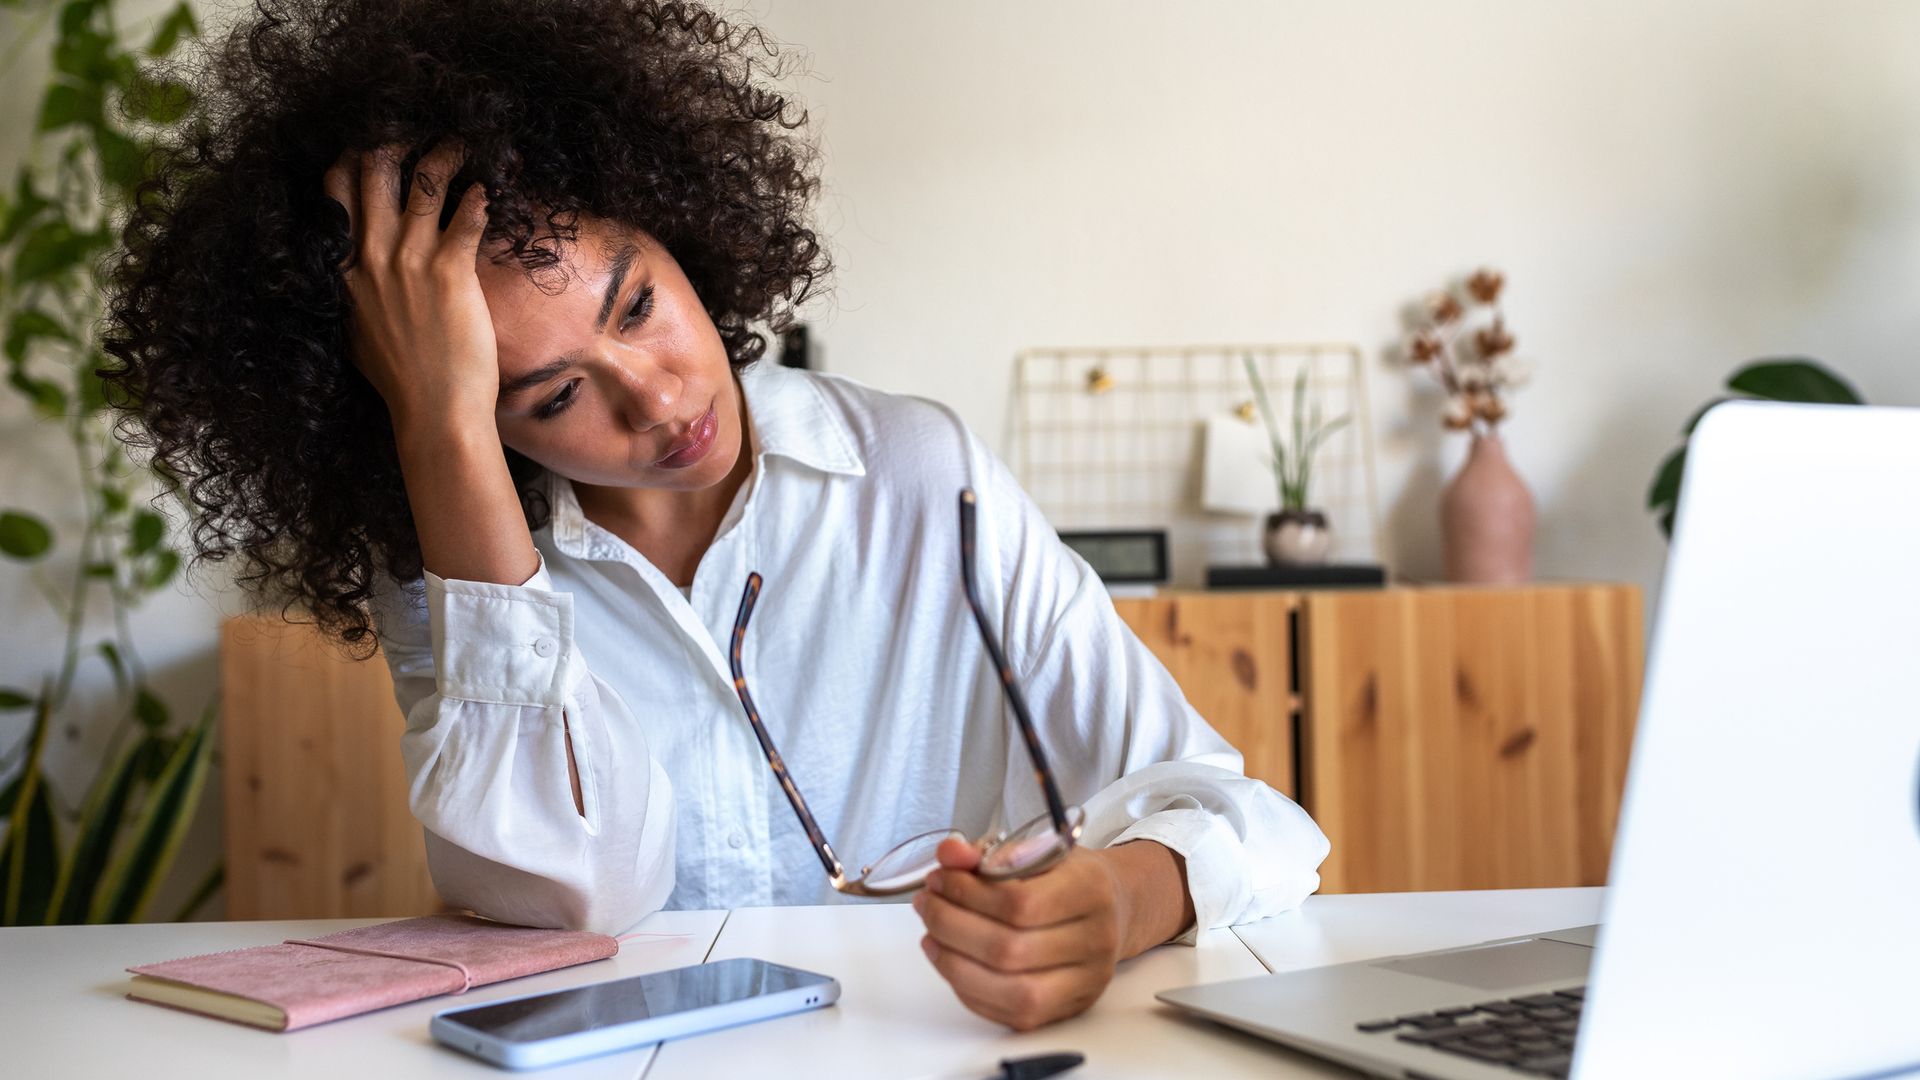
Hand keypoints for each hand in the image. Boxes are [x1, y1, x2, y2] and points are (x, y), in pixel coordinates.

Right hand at [322, 140, 497, 424]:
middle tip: (415, 131)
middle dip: (393, 144)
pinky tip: (485, 191)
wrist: (433, 411)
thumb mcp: (355, 331)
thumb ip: (352, 295)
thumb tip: (353, 277)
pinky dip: (477, 199)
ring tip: (460, 146)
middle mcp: (371, 258)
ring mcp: (409, 262)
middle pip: (373, 175)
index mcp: (343, 270)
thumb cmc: (399, 380)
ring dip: (443, 158)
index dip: (350, 162)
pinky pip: (465, 218)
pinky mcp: (451, 272)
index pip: (335, 194)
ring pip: (422, 185)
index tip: (368, 147)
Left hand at [912, 837, 1191, 1030]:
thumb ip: (987, 852)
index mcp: (1090, 890)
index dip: (967, 894)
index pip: (1019, 903)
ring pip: (1009, 990)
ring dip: (954, 963)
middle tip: (927, 904)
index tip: (939, 879)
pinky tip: (951, 960)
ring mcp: (1086, 981)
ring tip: (932, 934)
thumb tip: (949, 854)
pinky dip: (969, 990)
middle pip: (1009, 949)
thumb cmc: (1066, 878)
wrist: (1112, 908)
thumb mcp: (1033, 849)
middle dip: (951, 926)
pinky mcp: (1068, 1009)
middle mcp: (1095, 940)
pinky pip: (1009, 1013)